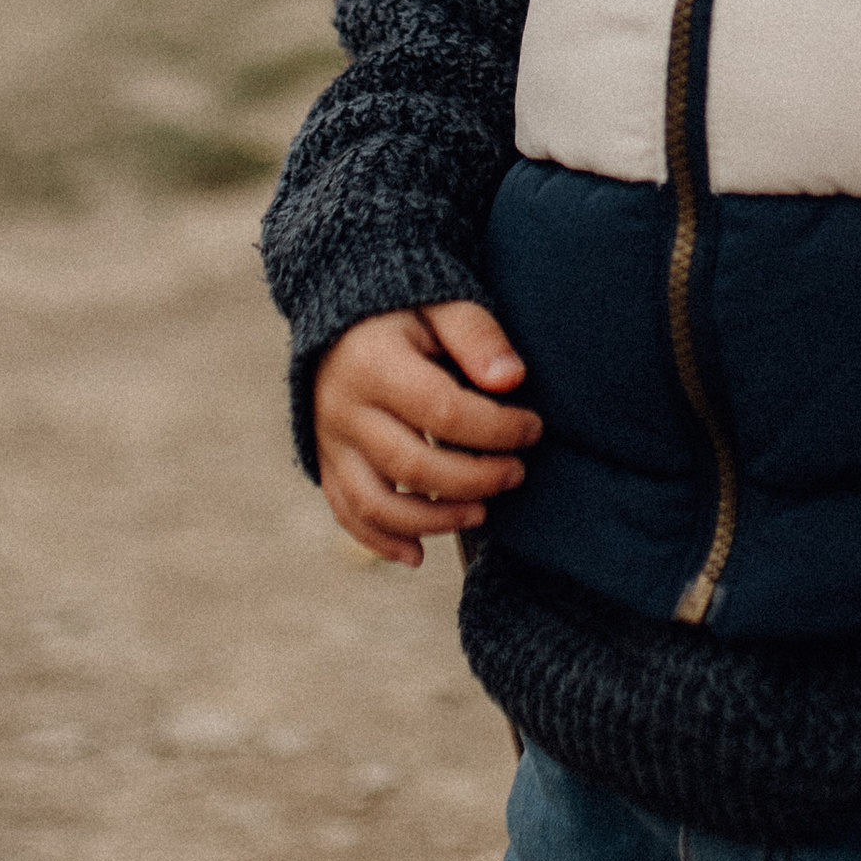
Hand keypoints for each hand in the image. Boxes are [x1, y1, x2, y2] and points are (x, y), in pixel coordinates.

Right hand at [311, 302, 542, 567]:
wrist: (340, 320)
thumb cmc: (406, 312)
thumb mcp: (442, 306)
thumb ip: (477, 336)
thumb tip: (513, 379)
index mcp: (375, 363)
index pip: (444, 411)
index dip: (497, 428)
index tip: (533, 428)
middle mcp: (344, 408)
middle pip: (413, 464)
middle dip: (475, 479)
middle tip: (516, 474)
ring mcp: (330, 441)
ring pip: (376, 503)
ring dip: (434, 520)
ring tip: (482, 513)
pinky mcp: (327, 462)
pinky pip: (348, 513)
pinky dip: (381, 541)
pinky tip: (419, 554)